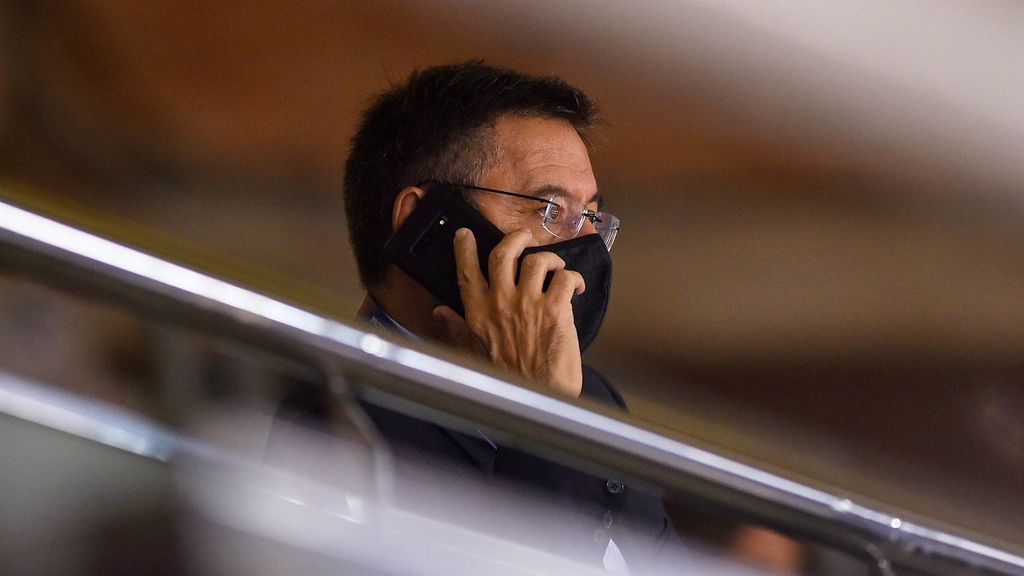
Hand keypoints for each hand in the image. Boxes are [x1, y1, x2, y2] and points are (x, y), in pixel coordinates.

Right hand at [432, 228, 585, 397]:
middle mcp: (500, 302)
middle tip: (523, 237)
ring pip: (537, 260)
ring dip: (550, 259)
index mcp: (478, 313)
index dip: (464, 248)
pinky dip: (573, 278)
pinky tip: (575, 287)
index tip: (465, 234)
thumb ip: (456, 328)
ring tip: (557, 267)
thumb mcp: (472, 353)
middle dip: (515, 238)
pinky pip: (565, 278)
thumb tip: (439, 313)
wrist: (537, 399)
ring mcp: (529, 303)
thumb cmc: (507, 380)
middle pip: (503, 253)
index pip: (467, 271)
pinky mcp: (555, 309)